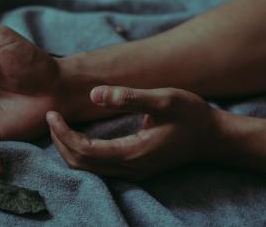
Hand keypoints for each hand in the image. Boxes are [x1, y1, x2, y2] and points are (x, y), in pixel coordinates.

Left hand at [46, 86, 221, 180]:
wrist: (214, 138)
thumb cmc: (191, 115)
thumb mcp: (164, 100)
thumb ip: (130, 97)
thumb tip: (94, 94)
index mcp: (133, 152)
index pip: (84, 150)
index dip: (63, 134)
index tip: (52, 114)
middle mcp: (130, 168)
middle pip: (81, 164)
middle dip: (60, 141)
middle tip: (52, 117)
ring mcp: (132, 172)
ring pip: (88, 168)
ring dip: (68, 148)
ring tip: (59, 126)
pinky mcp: (134, 169)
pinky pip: (97, 167)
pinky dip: (81, 153)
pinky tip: (77, 136)